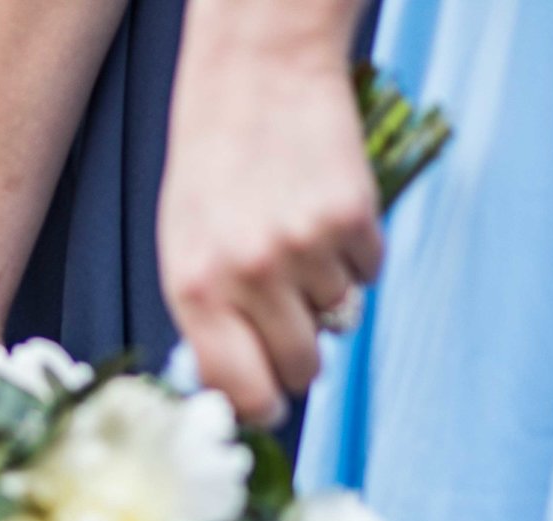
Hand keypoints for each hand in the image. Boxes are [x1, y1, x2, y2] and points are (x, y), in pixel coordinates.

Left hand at [159, 34, 379, 423]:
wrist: (254, 81)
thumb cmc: (211, 173)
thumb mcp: (183, 252)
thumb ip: (208, 323)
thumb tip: (239, 391)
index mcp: (196, 291)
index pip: (241, 390)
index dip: (261, 408)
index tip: (269, 406)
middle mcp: (250, 276)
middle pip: (302, 368)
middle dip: (301, 359)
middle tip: (291, 326)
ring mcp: (306, 248)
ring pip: (340, 318)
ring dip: (326, 294)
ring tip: (296, 243)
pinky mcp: (354, 218)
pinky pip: (369, 273)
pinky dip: (354, 256)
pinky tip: (322, 216)